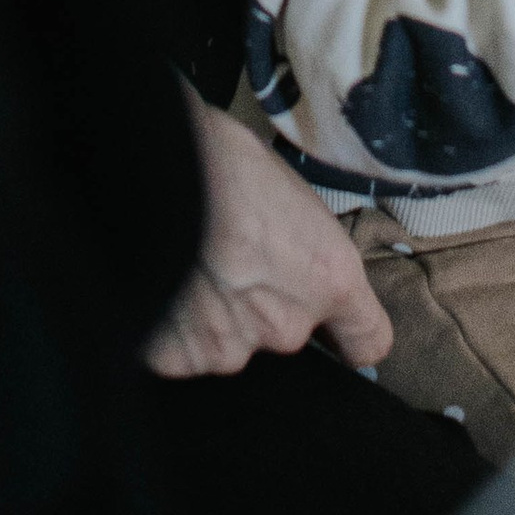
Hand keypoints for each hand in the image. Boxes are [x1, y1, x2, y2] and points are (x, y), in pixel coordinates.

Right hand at [144, 92, 395, 378]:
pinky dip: (170, 325)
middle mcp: (287, 325)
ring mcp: (229, 349)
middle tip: (228, 256)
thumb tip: (292, 255)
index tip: (330, 322)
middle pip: (285, 333)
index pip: (367, 343)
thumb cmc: (219, 156)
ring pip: (228, 341)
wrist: (147, 171)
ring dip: (213, 315)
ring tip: (187, 263)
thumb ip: (302, 246)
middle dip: (262, 305)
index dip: (345, 333)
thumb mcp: (287, 190)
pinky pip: (178, 349)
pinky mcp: (175, 358)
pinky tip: (158, 283)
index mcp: (329, 278)